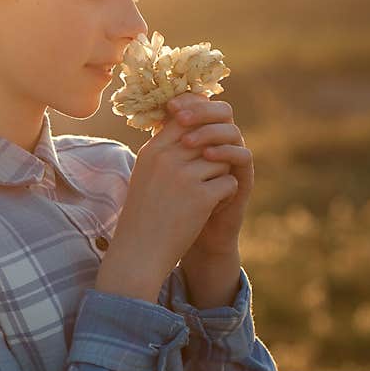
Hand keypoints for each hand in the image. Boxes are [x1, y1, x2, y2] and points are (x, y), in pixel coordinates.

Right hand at [95, 96, 237, 301]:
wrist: (140, 252)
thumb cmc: (144, 213)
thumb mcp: (146, 173)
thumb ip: (165, 150)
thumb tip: (188, 124)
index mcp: (152, 151)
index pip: (184, 118)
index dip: (201, 125)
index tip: (206, 140)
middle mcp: (167, 158)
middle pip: (207, 138)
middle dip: (213, 155)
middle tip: (207, 175)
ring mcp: (184, 177)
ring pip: (222, 160)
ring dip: (220, 177)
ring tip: (206, 195)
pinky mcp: (200, 198)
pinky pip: (229, 182)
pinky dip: (225, 196)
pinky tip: (211, 208)